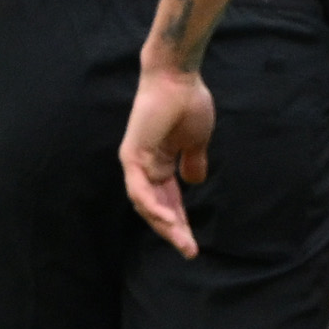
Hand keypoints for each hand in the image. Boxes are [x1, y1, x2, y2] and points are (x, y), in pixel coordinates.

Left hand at [119, 59, 217, 258]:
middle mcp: (145, 167)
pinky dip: (153, 207)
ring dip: (165, 224)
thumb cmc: (188, 102)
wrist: (179, 78)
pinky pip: (139, 190)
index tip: (192, 244)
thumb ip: (193, 161)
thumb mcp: (196, 140)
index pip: (168, 202)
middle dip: (173, 231)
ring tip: (183, 241)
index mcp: (160, 164)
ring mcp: (136, 162)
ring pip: (146, 205)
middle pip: (157, 208)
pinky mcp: (132, 156)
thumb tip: (195, 181)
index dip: (181, 223)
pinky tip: (169, 222)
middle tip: (189, 251)